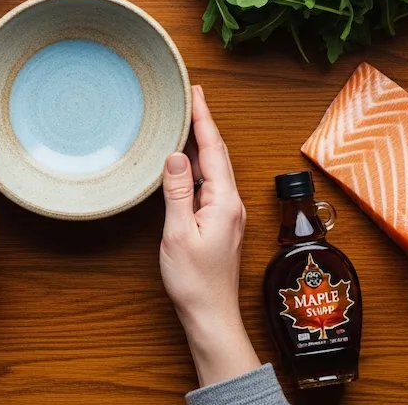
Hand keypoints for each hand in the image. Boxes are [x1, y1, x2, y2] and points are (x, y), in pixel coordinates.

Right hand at [160, 85, 260, 385]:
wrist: (210, 314)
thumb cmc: (194, 281)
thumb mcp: (177, 234)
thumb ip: (177, 192)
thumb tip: (175, 155)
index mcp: (223, 201)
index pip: (213, 150)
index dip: (203, 119)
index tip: (195, 93)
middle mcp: (231, 203)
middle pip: (218, 154)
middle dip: (204, 124)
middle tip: (190, 97)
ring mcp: (228, 213)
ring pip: (215, 168)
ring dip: (201, 143)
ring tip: (187, 120)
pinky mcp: (221, 222)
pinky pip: (211, 183)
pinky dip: (200, 165)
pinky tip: (187, 161)